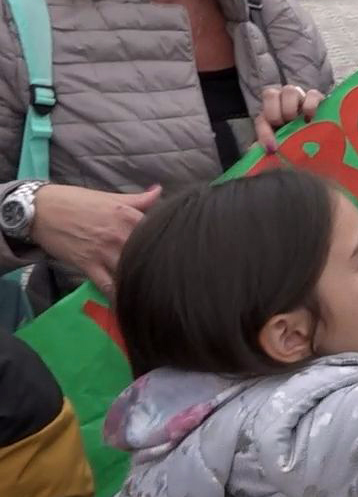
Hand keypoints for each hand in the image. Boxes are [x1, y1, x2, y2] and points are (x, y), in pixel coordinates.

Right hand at [27, 183, 160, 293]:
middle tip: (173, 277)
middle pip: (148, 254)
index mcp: (129, 216)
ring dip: (142, 282)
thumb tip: (159, 191)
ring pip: (131, 272)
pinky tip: (131, 305)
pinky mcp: (89, 266)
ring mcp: (105, 253)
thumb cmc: (76, 201)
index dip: (170, 242)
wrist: (39, 210)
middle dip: (160, 265)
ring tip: (159, 293)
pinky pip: (108, 286)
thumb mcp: (109, 197)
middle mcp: (120, 235)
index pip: (158, 232)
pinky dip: (119, 297)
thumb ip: (138, 199)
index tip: (179, 252)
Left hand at [251, 84, 325, 154]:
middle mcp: (282, 100)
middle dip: (274, 113)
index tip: (273, 148)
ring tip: (298, 122)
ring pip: (289, 91)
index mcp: (270, 113)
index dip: (264, 133)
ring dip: (290, 108)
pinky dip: (310, 105)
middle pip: (270, 94)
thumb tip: (260, 150)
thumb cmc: (299, 141)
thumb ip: (271, 147)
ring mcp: (299, 96)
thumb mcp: (284, 146)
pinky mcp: (317, 98)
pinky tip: (311, 118)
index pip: (261, 118)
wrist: (322, 140)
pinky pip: (312, 94)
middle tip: (284, 126)